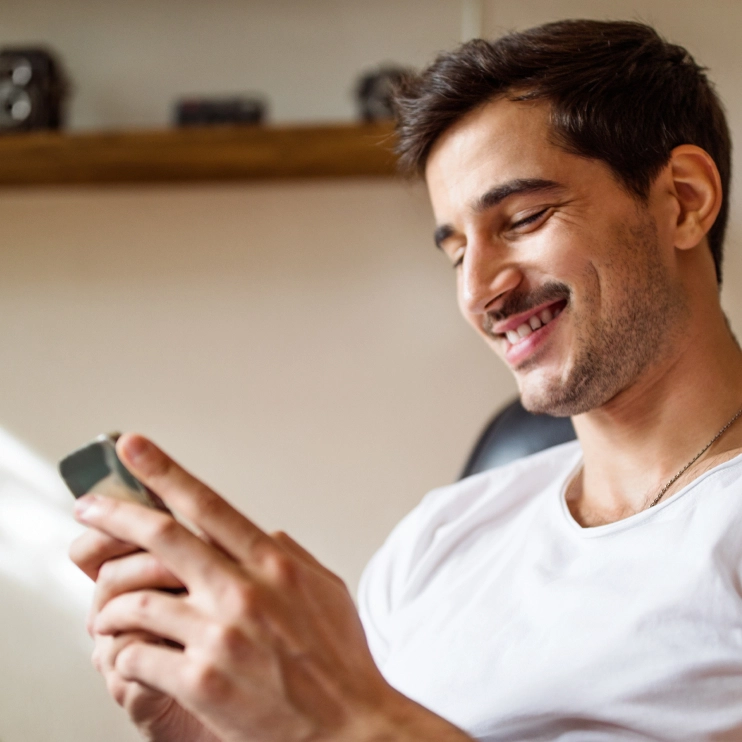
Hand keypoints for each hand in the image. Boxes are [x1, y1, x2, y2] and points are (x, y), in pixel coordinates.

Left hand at [73, 433, 471, 741]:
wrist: (349, 726)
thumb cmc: (340, 661)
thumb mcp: (328, 588)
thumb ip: (290, 554)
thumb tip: (263, 533)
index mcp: (273, 563)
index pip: (207, 504)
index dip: (165, 471)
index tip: (134, 449)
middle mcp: (244, 590)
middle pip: (162, 537)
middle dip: (116, 513)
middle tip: (89, 506)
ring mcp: (220, 635)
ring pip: (138, 601)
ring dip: (112, 605)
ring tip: (104, 610)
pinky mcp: (201, 681)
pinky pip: (137, 655)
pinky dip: (123, 653)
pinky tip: (127, 654)